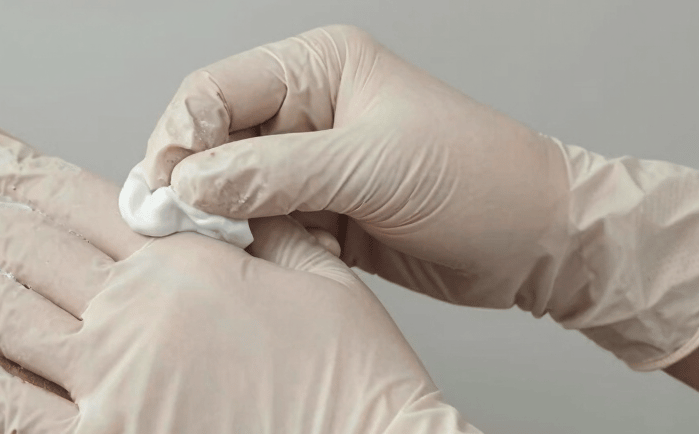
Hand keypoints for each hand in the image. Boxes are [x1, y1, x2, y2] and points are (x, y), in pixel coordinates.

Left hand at [0, 129, 478, 432]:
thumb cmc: (355, 378)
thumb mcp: (323, 275)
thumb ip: (267, 226)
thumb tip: (229, 193)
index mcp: (183, 264)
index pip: (77, 199)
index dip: (12, 169)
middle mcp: (133, 315)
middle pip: (22, 248)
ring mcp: (110, 383)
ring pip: (0, 318)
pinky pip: (9, 410)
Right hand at [137, 25, 698, 370]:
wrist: (532, 240)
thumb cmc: (477, 179)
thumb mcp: (371, 168)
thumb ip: (273, 173)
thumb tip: (191, 182)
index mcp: (316, 69)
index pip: (214, 92)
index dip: (180, 140)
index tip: (168, 191)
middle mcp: (303, 109)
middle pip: (211, 140)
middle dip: (193, 184)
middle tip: (184, 226)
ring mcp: (307, 162)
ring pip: (228, 188)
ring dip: (222, 220)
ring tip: (230, 246)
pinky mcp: (315, 208)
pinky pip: (258, 224)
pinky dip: (252, 244)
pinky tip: (266, 257)